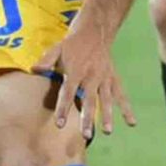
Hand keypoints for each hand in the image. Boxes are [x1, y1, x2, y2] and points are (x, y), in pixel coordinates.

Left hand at [32, 22, 135, 137]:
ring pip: (106, 100)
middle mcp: (91, 76)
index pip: (68, 93)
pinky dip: (127, 109)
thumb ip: (46, 60)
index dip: (64, 108)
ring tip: (107, 132)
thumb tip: (33, 70)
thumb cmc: (72, 44)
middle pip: (89, 100)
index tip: (60, 124)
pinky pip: (121, 95)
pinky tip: (132, 123)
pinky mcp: (113, 78)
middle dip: (88, 118)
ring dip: (107, 116)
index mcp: (76, 70)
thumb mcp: (57, 49)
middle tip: (86, 135)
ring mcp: (104, 78)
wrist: (95, 31)